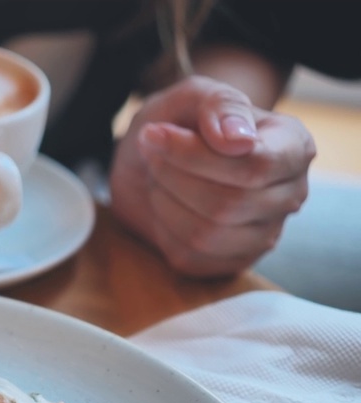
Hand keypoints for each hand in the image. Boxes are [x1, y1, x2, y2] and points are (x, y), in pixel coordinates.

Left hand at [109, 76, 314, 276]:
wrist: (152, 161)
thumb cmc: (180, 123)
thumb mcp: (193, 96)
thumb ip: (219, 106)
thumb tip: (238, 142)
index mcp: (294, 147)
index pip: (255, 166)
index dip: (195, 156)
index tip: (154, 133)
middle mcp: (290, 194)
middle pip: (228, 204)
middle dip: (173, 177)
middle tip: (151, 154)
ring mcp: (265, 233)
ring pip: (207, 234)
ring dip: (166, 202)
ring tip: (158, 177)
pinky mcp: (231, 261)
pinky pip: (190, 257)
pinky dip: (163, 229)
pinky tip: (165, 204)